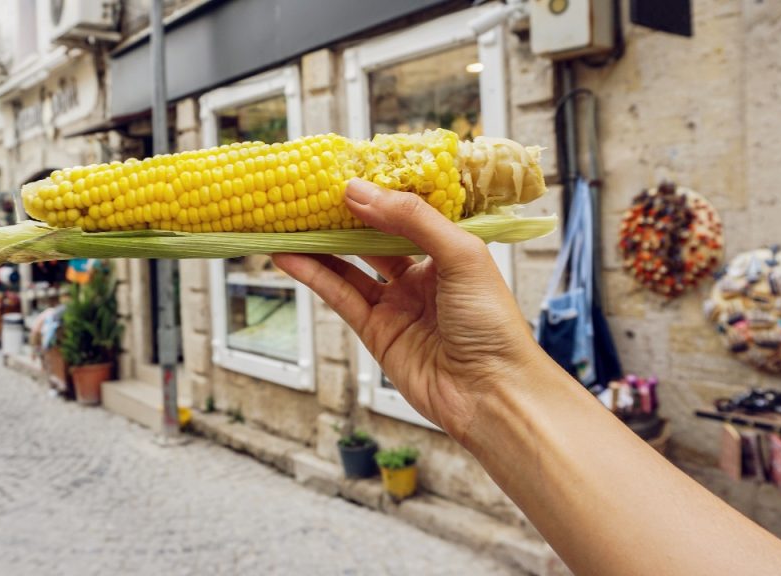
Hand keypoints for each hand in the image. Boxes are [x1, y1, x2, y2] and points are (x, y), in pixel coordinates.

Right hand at [273, 179, 540, 442]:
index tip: (345, 175)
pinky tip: (290, 257)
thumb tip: (360, 191)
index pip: (407, 214)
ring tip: (288, 221)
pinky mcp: (376, 334)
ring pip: (350, 267)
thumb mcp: (460, 255)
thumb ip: (411, 219)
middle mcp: (422, 276)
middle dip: (342, 218)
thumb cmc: (492, 323)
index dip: (378, 195)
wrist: (491, 393)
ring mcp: (397, 305)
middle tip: (308, 193)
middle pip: (373, 239)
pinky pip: (340, 297)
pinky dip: (314, 276)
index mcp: (449, 252)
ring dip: (319, 245)